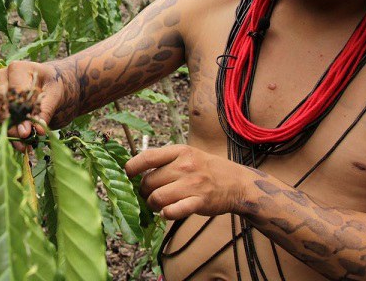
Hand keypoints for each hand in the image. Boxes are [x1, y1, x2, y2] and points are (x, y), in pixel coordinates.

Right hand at [0, 61, 66, 151]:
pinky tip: (20, 143)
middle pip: (3, 105)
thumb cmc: (54, 85)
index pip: (14, 94)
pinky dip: (9, 131)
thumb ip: (44, 111)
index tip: (27, 133)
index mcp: (17, 68)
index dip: (19, 115)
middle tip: (25, 142)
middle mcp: (2, 76)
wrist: (50, 85)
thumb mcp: (55, 96)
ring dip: (10, 132)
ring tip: (24, 146)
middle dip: (14, 126)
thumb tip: (36, 130)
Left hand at [124, 144, 252, 219]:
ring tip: (158, 205)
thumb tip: (137, 169)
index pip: (147, 157)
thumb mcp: (188, 155)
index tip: (127, 175)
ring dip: (153, 205)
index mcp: (180, 151)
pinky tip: (167, 213)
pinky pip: (173, 211)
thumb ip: (166, 160)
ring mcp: (192, 184)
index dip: (131, 167)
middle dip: (144, 192)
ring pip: (157, 198)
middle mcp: (185, 166)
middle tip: (148, 195)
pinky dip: (166, 214)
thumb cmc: (207, 169)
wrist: (237, 183)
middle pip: (149, 181)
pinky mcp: (199, 202)